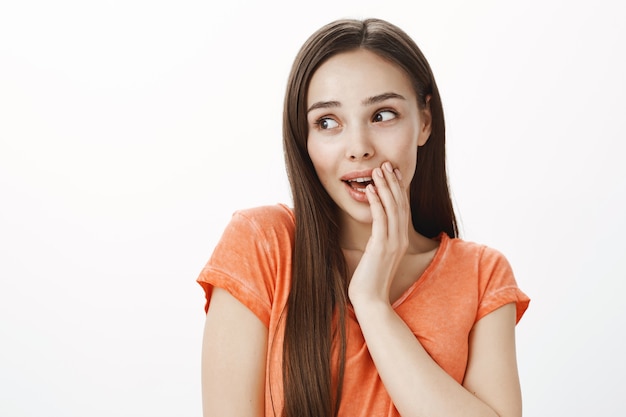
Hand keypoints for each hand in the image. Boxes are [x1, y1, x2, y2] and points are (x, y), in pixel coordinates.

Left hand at [348, 161, 409, 304]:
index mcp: (401, 240)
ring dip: (385, 187)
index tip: (393, 173)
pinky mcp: (382, 246)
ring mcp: (393, 243)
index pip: (402, 208)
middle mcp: (401, 239)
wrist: (371, 301)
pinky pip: (381, 219)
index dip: (398, 189)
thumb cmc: (368, 280)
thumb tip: (365, 231)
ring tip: (378, 170)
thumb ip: (374, 242)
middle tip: (387, 164)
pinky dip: (376, 201)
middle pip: (400, 204)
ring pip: (392, 208)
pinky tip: (370, 189)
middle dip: (393, 182)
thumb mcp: (374, 256)